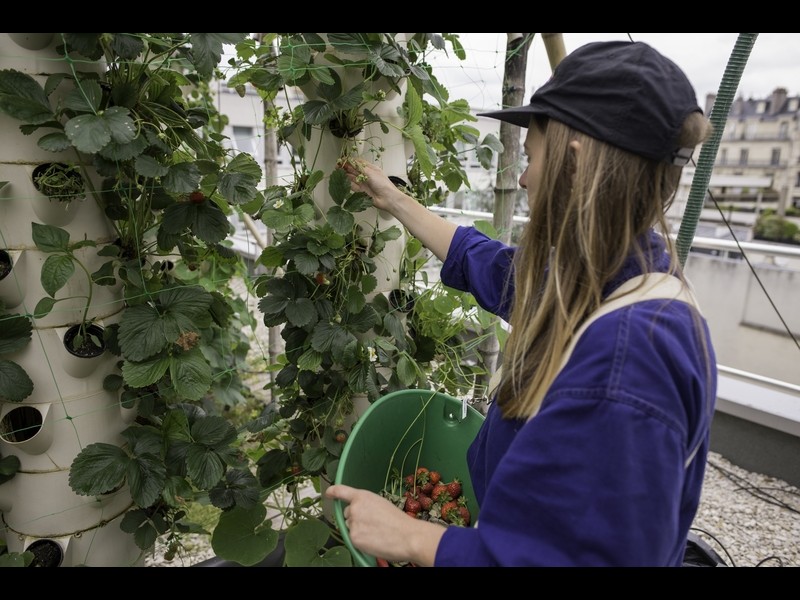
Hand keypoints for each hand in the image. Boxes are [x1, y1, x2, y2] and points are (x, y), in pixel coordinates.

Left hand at [326, 483, 445, 565]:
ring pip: (350, 527)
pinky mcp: (353, 538)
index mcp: (362, 496)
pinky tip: (373, 541)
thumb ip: (366, 506)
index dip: (333, 491)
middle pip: (347, 514)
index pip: (341, 491)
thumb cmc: (399, 521)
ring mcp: (353, 523)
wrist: (407, 536)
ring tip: (376, 533)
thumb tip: (359, 514)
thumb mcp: (381, 504)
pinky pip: (353, 539)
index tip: (328, 493)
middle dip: (355, 518)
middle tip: (372, 524)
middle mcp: (354, 508)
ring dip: (358, 530)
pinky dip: (361, 541)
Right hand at [338, 159, 401, 212]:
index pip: (358, 163)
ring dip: (345, 174)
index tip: (342, 160)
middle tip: (337, 166)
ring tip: (337, 172)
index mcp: (370, 168)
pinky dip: (348, 183)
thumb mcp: (371, 172)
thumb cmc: (382, 184)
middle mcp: (366, 175)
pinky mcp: (361, 191)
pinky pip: (353, 186)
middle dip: (346, 167)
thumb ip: (359, 167)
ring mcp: (363, 183)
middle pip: (354, 169)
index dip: (350, 161)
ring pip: (352, 177)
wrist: (387, 199)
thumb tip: (351, 161)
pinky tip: (342, 180)